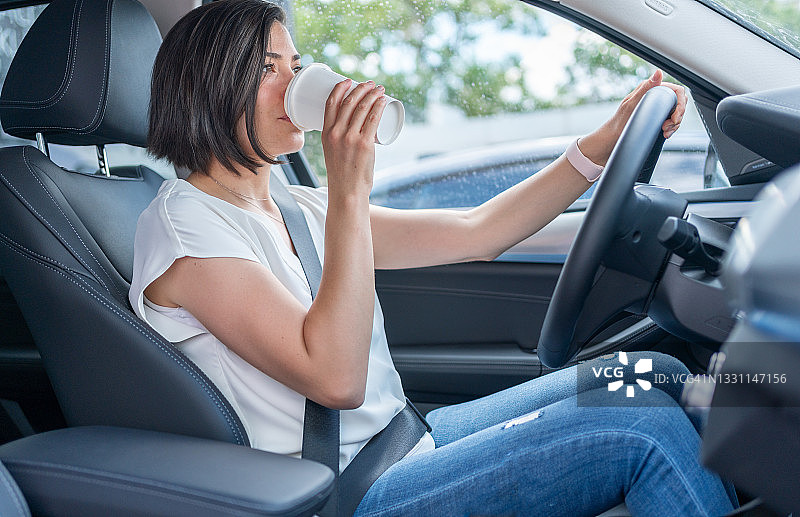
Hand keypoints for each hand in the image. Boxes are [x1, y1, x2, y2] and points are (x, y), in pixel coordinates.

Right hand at [321, 79, 386, 193]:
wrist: (347, 192)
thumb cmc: (342, 174)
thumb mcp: (333, 152)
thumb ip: (339, 139)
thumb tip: (354, 129)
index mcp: (326, 133)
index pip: (331, 103)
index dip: (340, 88)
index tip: (349, 81)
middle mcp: (337, 133)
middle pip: (350, 102)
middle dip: (361, 88)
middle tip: (371, 84)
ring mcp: (350, 138)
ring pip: (362, 108)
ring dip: (373, 94)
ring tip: (380, 90)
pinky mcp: (365, 145)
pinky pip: (373, 119)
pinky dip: (379, 107)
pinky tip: (383, 100)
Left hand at [613, 69, 686, 138]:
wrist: (614, 135)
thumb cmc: (620, 120)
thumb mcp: (632, 103)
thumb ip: (646, 87)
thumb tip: (658, 72)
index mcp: (652, 88)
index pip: (677, 91)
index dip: (681, 104)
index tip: (674, 118)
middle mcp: (656, 96)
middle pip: (679, 103)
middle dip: (678, 116)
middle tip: (667, 126)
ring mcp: (658, 107)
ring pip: (677, 113)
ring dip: (675, 124)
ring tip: (664, 131)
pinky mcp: (658, 117)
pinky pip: (672, 121)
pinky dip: (672, 128)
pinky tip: (665, 134)